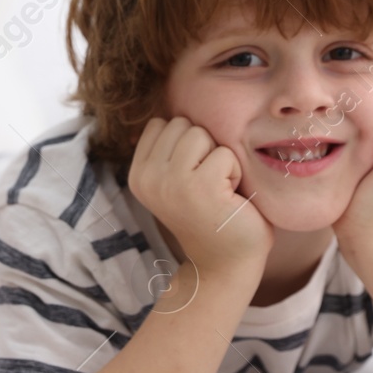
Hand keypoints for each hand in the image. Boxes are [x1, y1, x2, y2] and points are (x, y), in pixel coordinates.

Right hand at [127, 116, 271, 280]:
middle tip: (208, 186)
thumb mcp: (178, 178)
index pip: (162, 123)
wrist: (226, 265)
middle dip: (204, 148)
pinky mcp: (199, 187)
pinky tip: (229, 199)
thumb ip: (168, 149)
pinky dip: (234, 173)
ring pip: (201, 133)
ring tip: (218, 190)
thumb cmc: (211, 215)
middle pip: (182, 124)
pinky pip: (224, 153)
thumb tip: (164, 106)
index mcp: (137, 174)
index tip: (193, 178)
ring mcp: (170, 183)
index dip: (187, 144)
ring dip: (219, 158)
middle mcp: (146, 178)